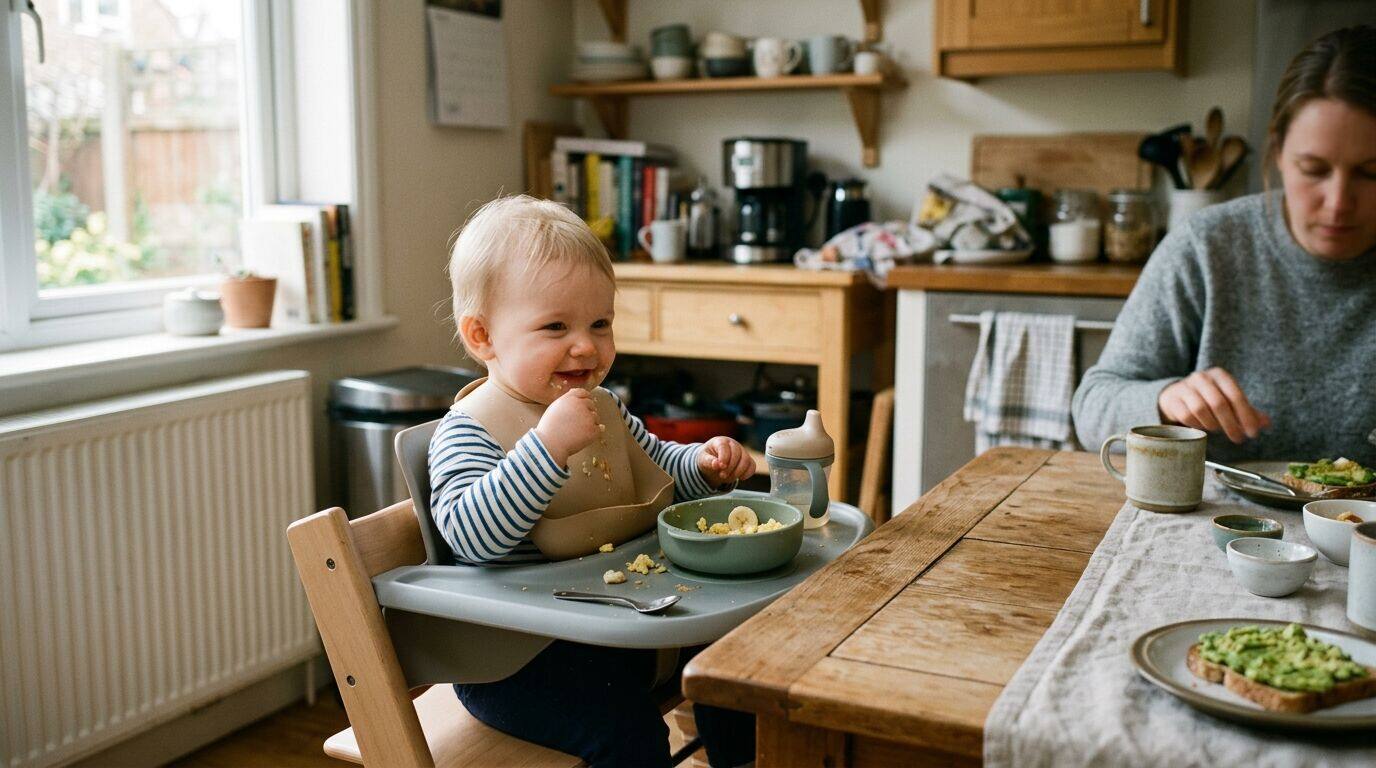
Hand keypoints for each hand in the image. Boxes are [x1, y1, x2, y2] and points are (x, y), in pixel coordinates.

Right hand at [535, 389, 600, 466]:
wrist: (550, 444)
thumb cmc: (550, 427)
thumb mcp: (555, 407)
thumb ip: (568, 399)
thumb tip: (584, 395)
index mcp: (571, 398)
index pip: (584, 393)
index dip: (585, 399)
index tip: (582, 407)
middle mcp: (581, 405)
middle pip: (591, 405)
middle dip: (587, 412)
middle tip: (577, 423)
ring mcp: (589, 417)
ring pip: (596, 417)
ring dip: (590, 423)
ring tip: (576, 432)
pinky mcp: (593, 430)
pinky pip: (599, 429)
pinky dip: (593, 434)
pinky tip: (582, 437)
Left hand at [697, 437, 756, 487]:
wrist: (714, 461)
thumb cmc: (707, 457)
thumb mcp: (703, 459)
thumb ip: (709, 461)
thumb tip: (716, 464)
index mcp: (720, 441)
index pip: (724, 446)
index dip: (724, 457)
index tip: (721, 467)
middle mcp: (733, 444)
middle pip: (737, 454)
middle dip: (730, 467)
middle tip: (721, 475)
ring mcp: (742, 451)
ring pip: (746, 460)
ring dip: (738, 472)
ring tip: (728, 478)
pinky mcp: (747, 460)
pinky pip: (752, 466)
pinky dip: (747, 473)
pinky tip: (740, 478)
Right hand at [1157, 367, 1271, 443]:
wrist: (1176, 395)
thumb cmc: (1209, 399)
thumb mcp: (1229, 401)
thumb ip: (1248, 412)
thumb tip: (1266, 423)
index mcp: (1219, 375)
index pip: (1236, 395)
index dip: (1246, 416)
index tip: (1252, 433)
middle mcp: (1201, 378)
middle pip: (1219, 404)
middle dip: (1231, 424)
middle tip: (1238, 438)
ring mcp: (1184, 388)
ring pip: (1201, 410)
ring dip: (1212, 424)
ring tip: (1217, 429)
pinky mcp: (1172, 400)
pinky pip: (1186, 416)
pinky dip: (1197, 425)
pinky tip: (1202, 426)